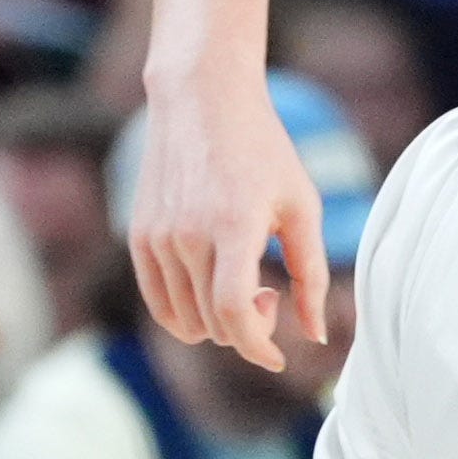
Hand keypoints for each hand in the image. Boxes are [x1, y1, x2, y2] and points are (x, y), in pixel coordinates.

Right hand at [129, 69, 332, 373]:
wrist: (204, 101)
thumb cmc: (265, 152)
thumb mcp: (302, 206)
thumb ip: (311, 273)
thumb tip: (318, 335)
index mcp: (233, 226)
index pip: (233, 312)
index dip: (257, 345)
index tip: (278, 357)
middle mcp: (186, 236)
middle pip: (212, 323)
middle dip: (247, 327)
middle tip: (271, 292)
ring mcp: (156, 238)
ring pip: (184, 321)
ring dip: (217, 322)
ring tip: (243, 280)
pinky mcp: (139, 237)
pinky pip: (159, 303)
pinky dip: (187, 314)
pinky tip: (214, 287)